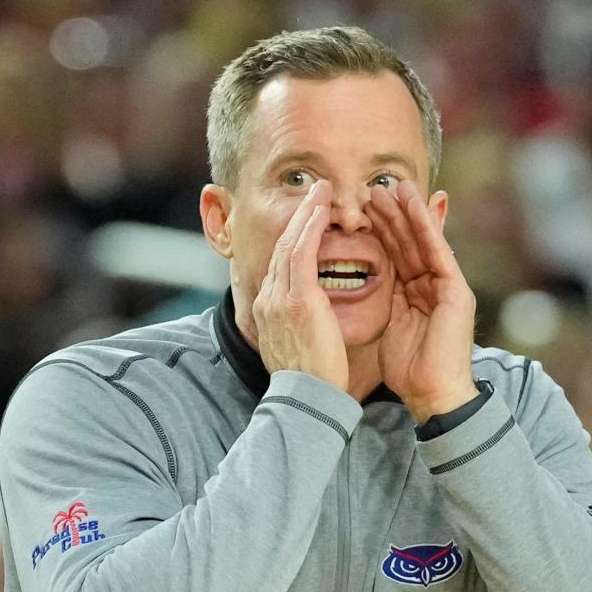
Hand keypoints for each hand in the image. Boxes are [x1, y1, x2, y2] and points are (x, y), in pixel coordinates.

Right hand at [253, 180, 349, 393]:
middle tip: (315, 192)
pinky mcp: (298, 299)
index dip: (294, 238)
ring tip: (322, 190)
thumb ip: (297, 328)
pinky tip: (323, 207)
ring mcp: (280, 298)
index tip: (307, 221)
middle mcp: (268, 300)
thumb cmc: (310, 383)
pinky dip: (312, 225)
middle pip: (282, 248)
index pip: (280, 265)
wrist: (306, 400)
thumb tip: (307, 322)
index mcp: (268, 312)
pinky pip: (303, 251)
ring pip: (291, 243)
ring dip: (307, 212)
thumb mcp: (296, 350)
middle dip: (298, 217)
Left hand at [366, 181, 476, 421]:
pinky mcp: (457, 289)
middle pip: (410, 244)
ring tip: (390, 185)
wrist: (433, 395)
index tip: (362, 211)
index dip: (382, 233)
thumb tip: (368, 289)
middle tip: (372, 189)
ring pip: (424, 241)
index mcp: (416, 296)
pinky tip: (413, 203)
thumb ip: (386, 303)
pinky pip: (438, 250)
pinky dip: (425, 225)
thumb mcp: (390, 329)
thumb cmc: (409, 372)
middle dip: (392, 216)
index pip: (397, 256)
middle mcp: (434, 286)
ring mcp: (448, 286)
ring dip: (407, 211)